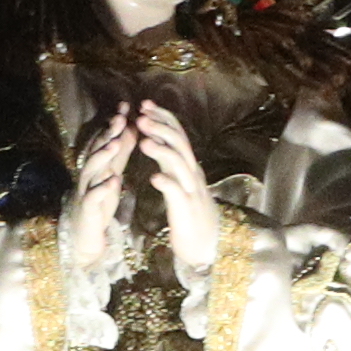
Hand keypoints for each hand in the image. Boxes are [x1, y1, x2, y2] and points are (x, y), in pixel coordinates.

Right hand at [57, 103, 140, 278]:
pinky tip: (114, 181)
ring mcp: (85, 191)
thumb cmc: (100, 204)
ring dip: (102, 156)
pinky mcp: (86, 210)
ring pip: (90, 170)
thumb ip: (120, 155)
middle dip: (107, 133)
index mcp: (98, 167)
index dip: (114, 123)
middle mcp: (89, 175)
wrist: (86, 237)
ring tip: (115, 144)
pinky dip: (102, 189)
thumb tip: (131, 129)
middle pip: (96, 150)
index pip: (105, 140)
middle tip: (119, 118)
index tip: (126, 106)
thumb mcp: (112, 175)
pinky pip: (92, 197)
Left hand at [131, 105, 221, 279]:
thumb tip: (157, 138)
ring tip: (143, 141)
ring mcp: (190, 191)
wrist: (208, 245)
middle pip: (178, 143)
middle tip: (141, 115)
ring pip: (178, 165)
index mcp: (187, 166)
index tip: (145, 104)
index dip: (162, 117)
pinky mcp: (185, 210)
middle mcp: (191, 174)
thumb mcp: (180, 181)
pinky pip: (177, 194)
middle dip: (160, 127)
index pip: (177, 134)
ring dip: (161, 151)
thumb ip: (170, 161)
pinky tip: (153, 178)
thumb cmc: (190, 214)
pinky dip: (166, 184)